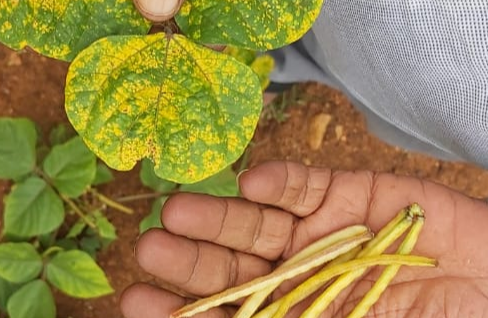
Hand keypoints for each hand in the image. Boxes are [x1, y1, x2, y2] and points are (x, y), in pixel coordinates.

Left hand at [120, 161, 487, 317]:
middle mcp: (295, 273)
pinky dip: (280, 183)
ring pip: (255, 221)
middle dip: (190, 260)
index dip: (182, 311)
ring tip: (177, 212)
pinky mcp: (348, 193)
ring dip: (218, 216)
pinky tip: (252, 182)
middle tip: (149, 251)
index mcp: (291, 315)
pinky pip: (305, 185)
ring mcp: (317, 231)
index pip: (226, 315)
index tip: (139, 303)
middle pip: (230, 265)